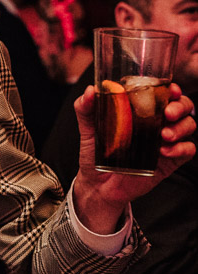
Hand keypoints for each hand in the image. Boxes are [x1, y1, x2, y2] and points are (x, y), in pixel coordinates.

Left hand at [72, 84, 195, 233]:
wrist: (98, 184)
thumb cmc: (95, 153)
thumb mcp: (88, 128)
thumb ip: (85, 108)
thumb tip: (91, 90)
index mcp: (141, 110)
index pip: (162, 93)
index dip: (170, 89)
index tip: (169, 89)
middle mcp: (157, 122)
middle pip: (182, 106)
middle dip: (180, 106)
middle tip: (168, 113)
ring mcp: (165, 141)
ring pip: (189, 125)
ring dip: (181, 127)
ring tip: (165, 135)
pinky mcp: (170, 161)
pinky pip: (188, 150)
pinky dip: (182, 148)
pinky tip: (165, 151)